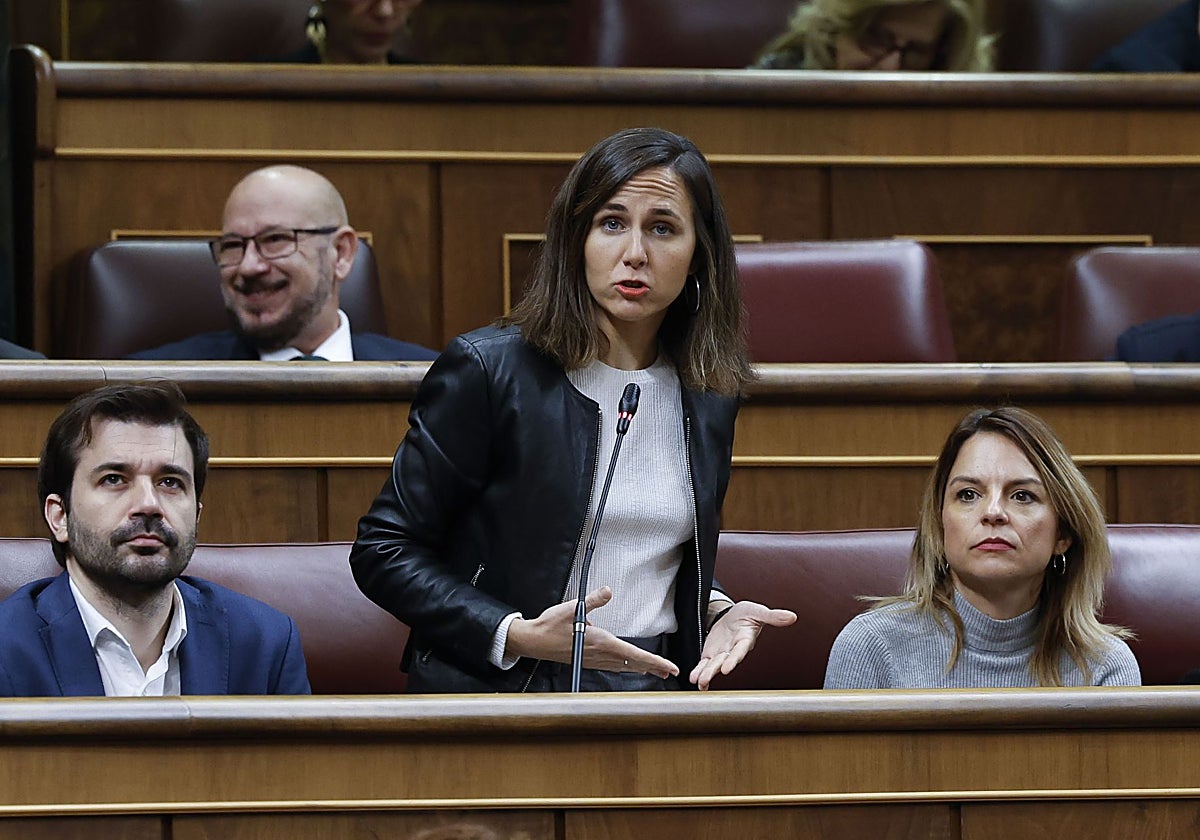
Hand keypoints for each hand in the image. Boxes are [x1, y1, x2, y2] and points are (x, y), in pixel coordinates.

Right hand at [505, 586, 678, 678]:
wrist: (533, 642)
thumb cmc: (550, 626)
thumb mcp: (573, 608)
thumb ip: (594, 600)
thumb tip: (608, 591)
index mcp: (601, 643)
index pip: (634, 655)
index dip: (655, 662)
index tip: (669, 668)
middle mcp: (600, 655)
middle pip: (633, 664)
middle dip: (653, 667)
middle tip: (670, 672)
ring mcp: (594, 660)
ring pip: (624, 667)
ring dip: (640, 668)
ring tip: (655, 670)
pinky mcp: (588, 661)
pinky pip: (613, 666)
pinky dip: (626, 667)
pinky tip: (628, 666)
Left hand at [689, 600, 796, 690]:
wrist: (734, 615)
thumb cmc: (747, 614)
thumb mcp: (758, 611)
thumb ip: (773, 616)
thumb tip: (792, 617)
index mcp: (745, 640)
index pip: (739, 650)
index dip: (733, 659)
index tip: (727, 668)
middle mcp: (733, 650)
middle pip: (724, 661)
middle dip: (715, 670)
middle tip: (706, 679)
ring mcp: (722, 653)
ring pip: (714, 665)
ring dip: (706, 674)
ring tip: (699, 683)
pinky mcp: (712, 653)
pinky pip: (705, 664)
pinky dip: (699, 671)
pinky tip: (694, 679)